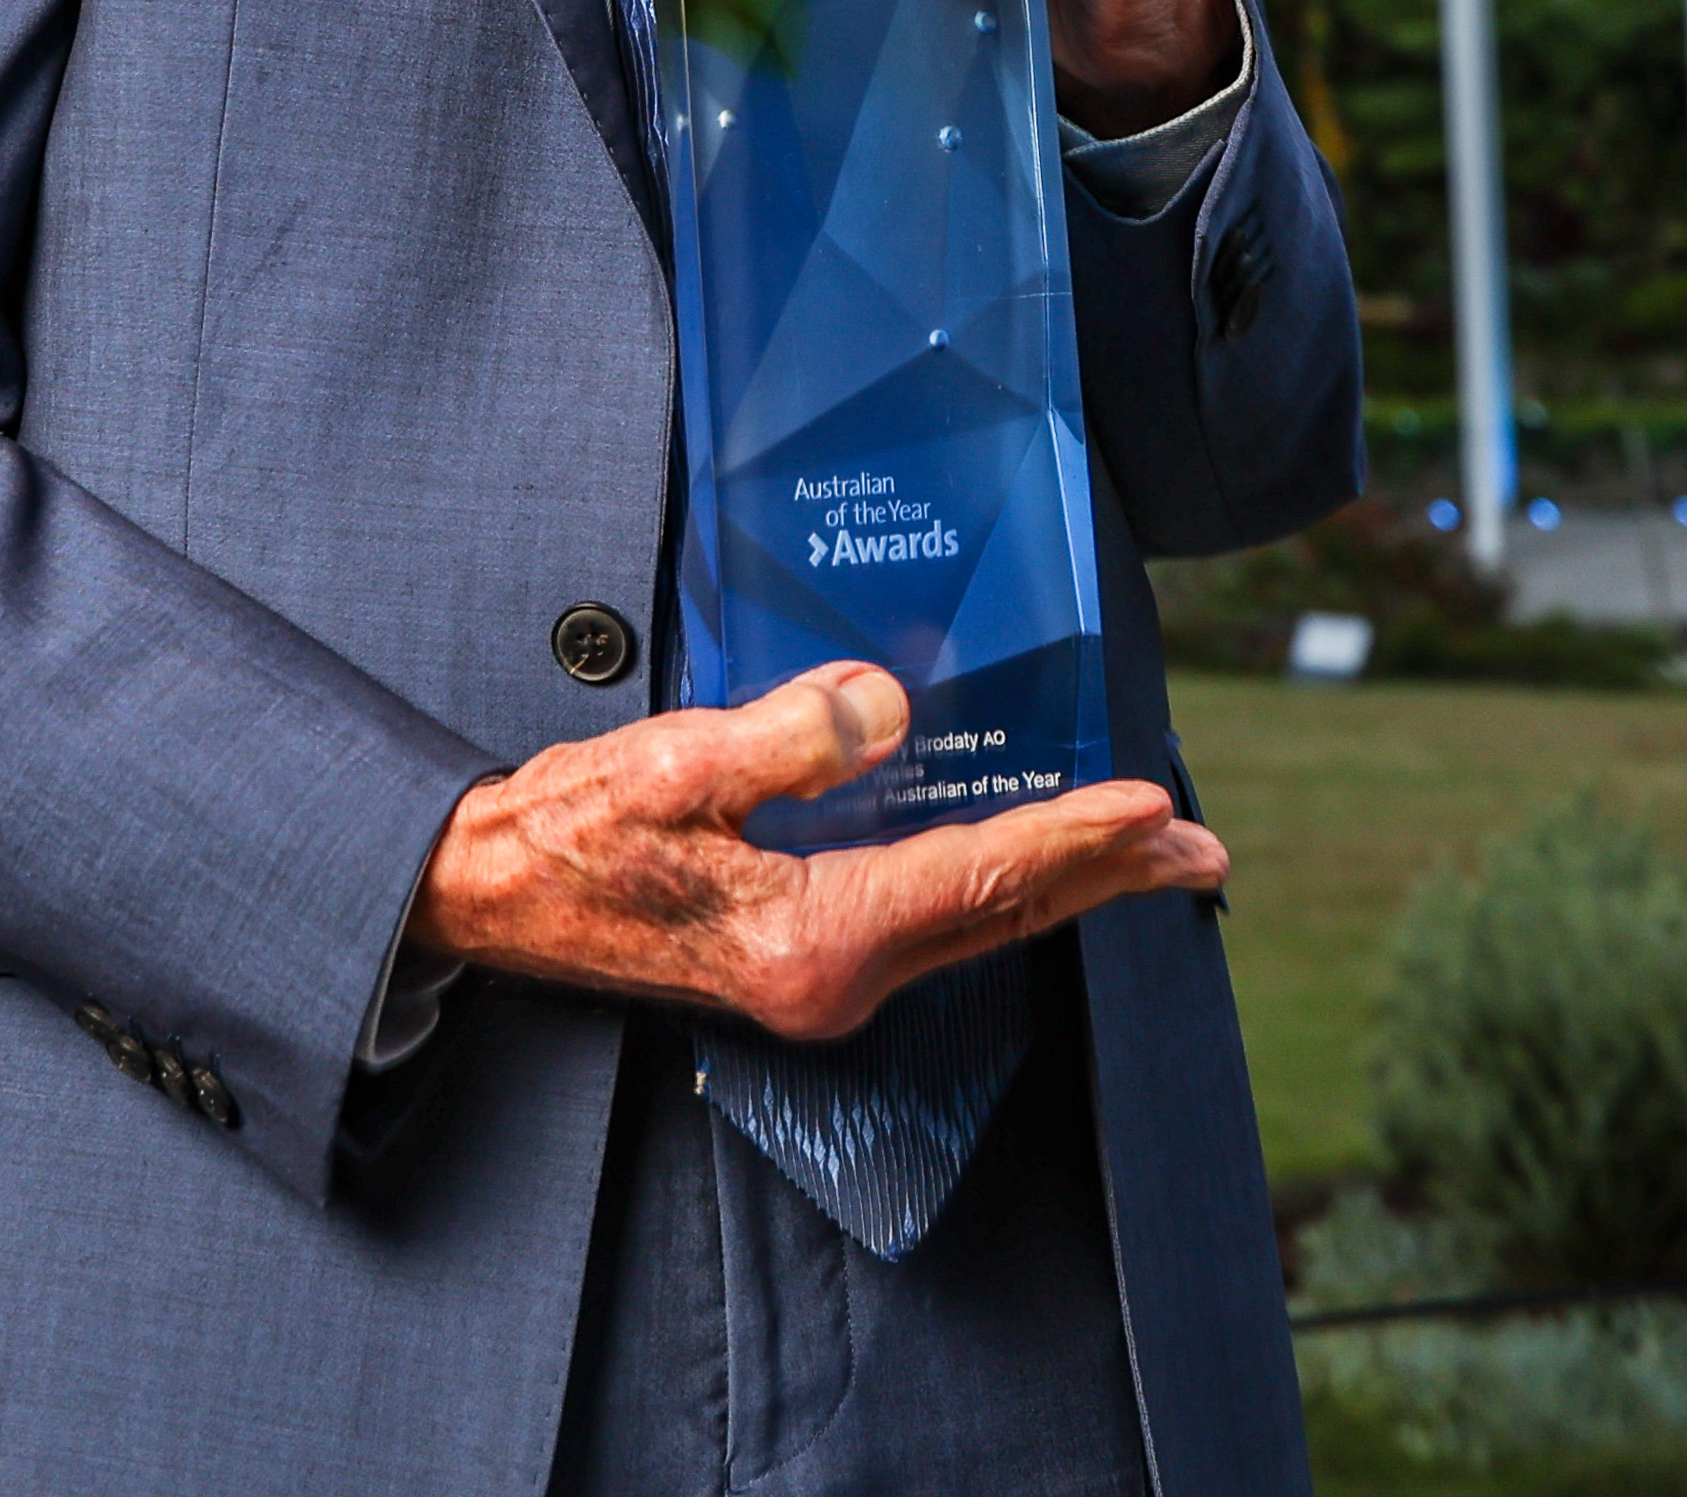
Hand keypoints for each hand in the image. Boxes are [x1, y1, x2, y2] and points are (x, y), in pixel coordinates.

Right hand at [407, 663, 1223, 1039]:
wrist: (486, 900)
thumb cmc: (565, 834)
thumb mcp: (667, 765)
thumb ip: (784, 735)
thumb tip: (886, 705)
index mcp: (810, 937)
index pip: (977, 878)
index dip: (1074, 838)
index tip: (1154, 805)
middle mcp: (833, 977)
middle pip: (1001, 916)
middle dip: (1106, 877)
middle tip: (1200, 849)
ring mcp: (820, 981)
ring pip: (975, 924)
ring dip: (1062, 884)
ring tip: (1145, 850)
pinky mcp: (801, 962)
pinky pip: (931, 920)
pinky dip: (997, 887)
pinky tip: (1025, 858)